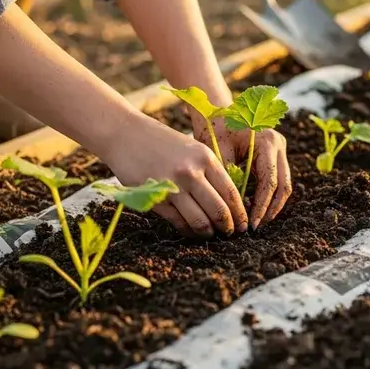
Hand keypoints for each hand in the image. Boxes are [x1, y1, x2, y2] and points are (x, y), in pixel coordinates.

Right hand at [102, 114, 246, 238]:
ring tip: (210, 234)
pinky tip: (191, 231)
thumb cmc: (162, 142)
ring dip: (208, 233)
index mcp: (205, 158)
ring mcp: (172, 186)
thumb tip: (228, 204)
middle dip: (228, 227)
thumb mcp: (192, 149)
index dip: (240, 213)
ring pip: (200, 221)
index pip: (231, 193)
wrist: (126, 134)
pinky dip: (188, 230)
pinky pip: (178, 222)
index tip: (243, 224)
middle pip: (219, 211)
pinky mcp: (154, 198)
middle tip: (230, 234)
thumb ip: (209, 172)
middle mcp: (191, 172)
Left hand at [198, 118, 291, 229]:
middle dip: (270, 209)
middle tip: (255, 226)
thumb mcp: (219, 155)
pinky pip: (278, 179)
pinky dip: (269, 195)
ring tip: (257, 221)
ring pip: (284, 184)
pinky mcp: (277, 154)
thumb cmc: (215, 130)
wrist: (218, 112)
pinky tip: (256, 208)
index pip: (269, 182)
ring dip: (272, 204)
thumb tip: (236, 210)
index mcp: (267, 142)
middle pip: (283, 185)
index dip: (261, 206)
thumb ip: (230, 180)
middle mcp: (278, 144)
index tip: (250, 224)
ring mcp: (280, 148)